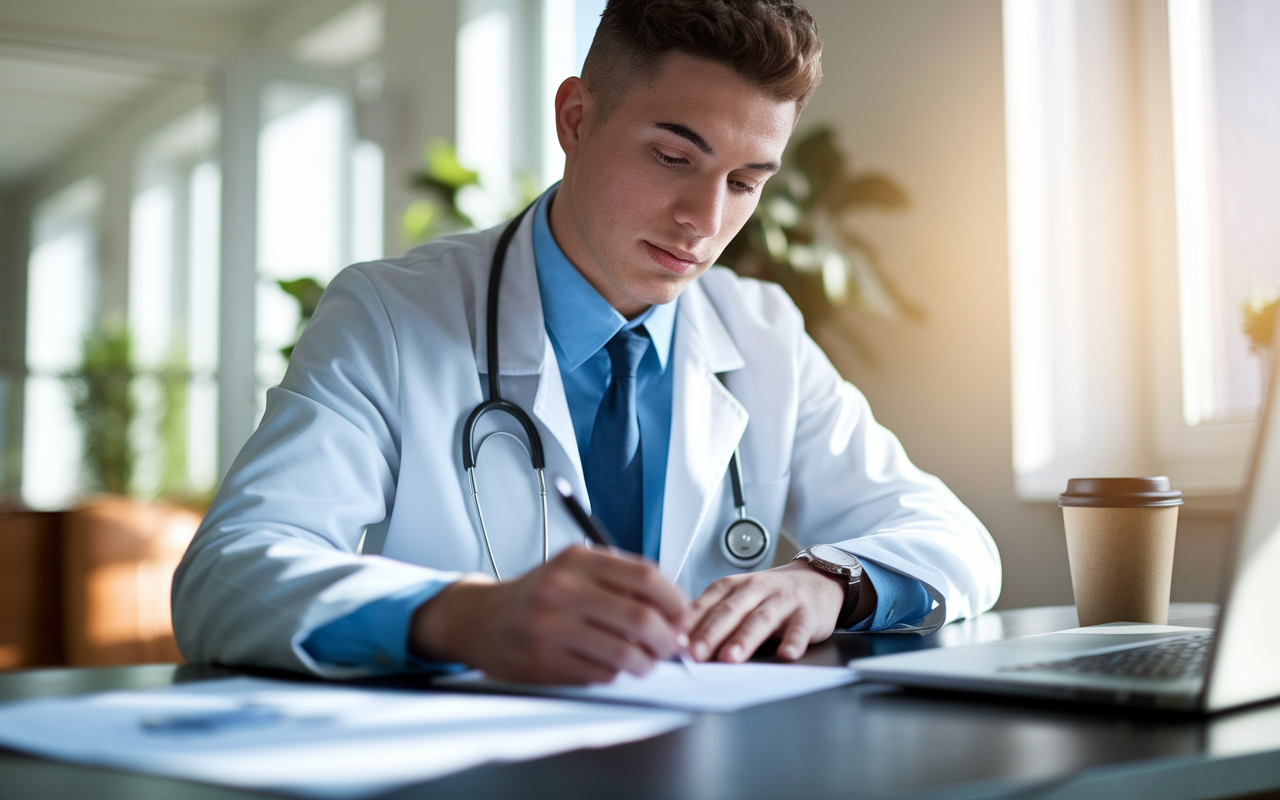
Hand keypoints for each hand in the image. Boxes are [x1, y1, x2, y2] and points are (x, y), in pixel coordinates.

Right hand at [408, 546, 688, 683]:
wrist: (483, 619)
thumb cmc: (540, 595)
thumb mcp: (575, 569)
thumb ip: (620, 580)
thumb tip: (674, 609)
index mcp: (578, 560)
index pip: (645, 576)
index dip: (675, 600)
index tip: (683, 616)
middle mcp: (563, 590)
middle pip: (640, 618)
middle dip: (666, 639)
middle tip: (671, 646)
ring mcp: (552, 627)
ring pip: (624, 653)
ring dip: (645, 663)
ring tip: (644, 661)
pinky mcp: (544, 661)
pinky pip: (600, 674)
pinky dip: (616, 674)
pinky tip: (610, 666)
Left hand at [686, 561, 875, 662]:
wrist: (817, 579)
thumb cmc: (770, 594)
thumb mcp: (737, 598)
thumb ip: (711, 616)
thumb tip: (677, 642)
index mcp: (732, 587)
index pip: (706, 605)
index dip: (689, 625)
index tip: (673, 644)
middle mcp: (755, 590)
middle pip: (730, 612)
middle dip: (710, 633)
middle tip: (695, 654)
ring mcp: (782, 601)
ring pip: (760, 619)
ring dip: (744, 639)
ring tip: (730, 658)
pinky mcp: (807, 614)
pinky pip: (799, 629)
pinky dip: (793, 641)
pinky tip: (785, 654)